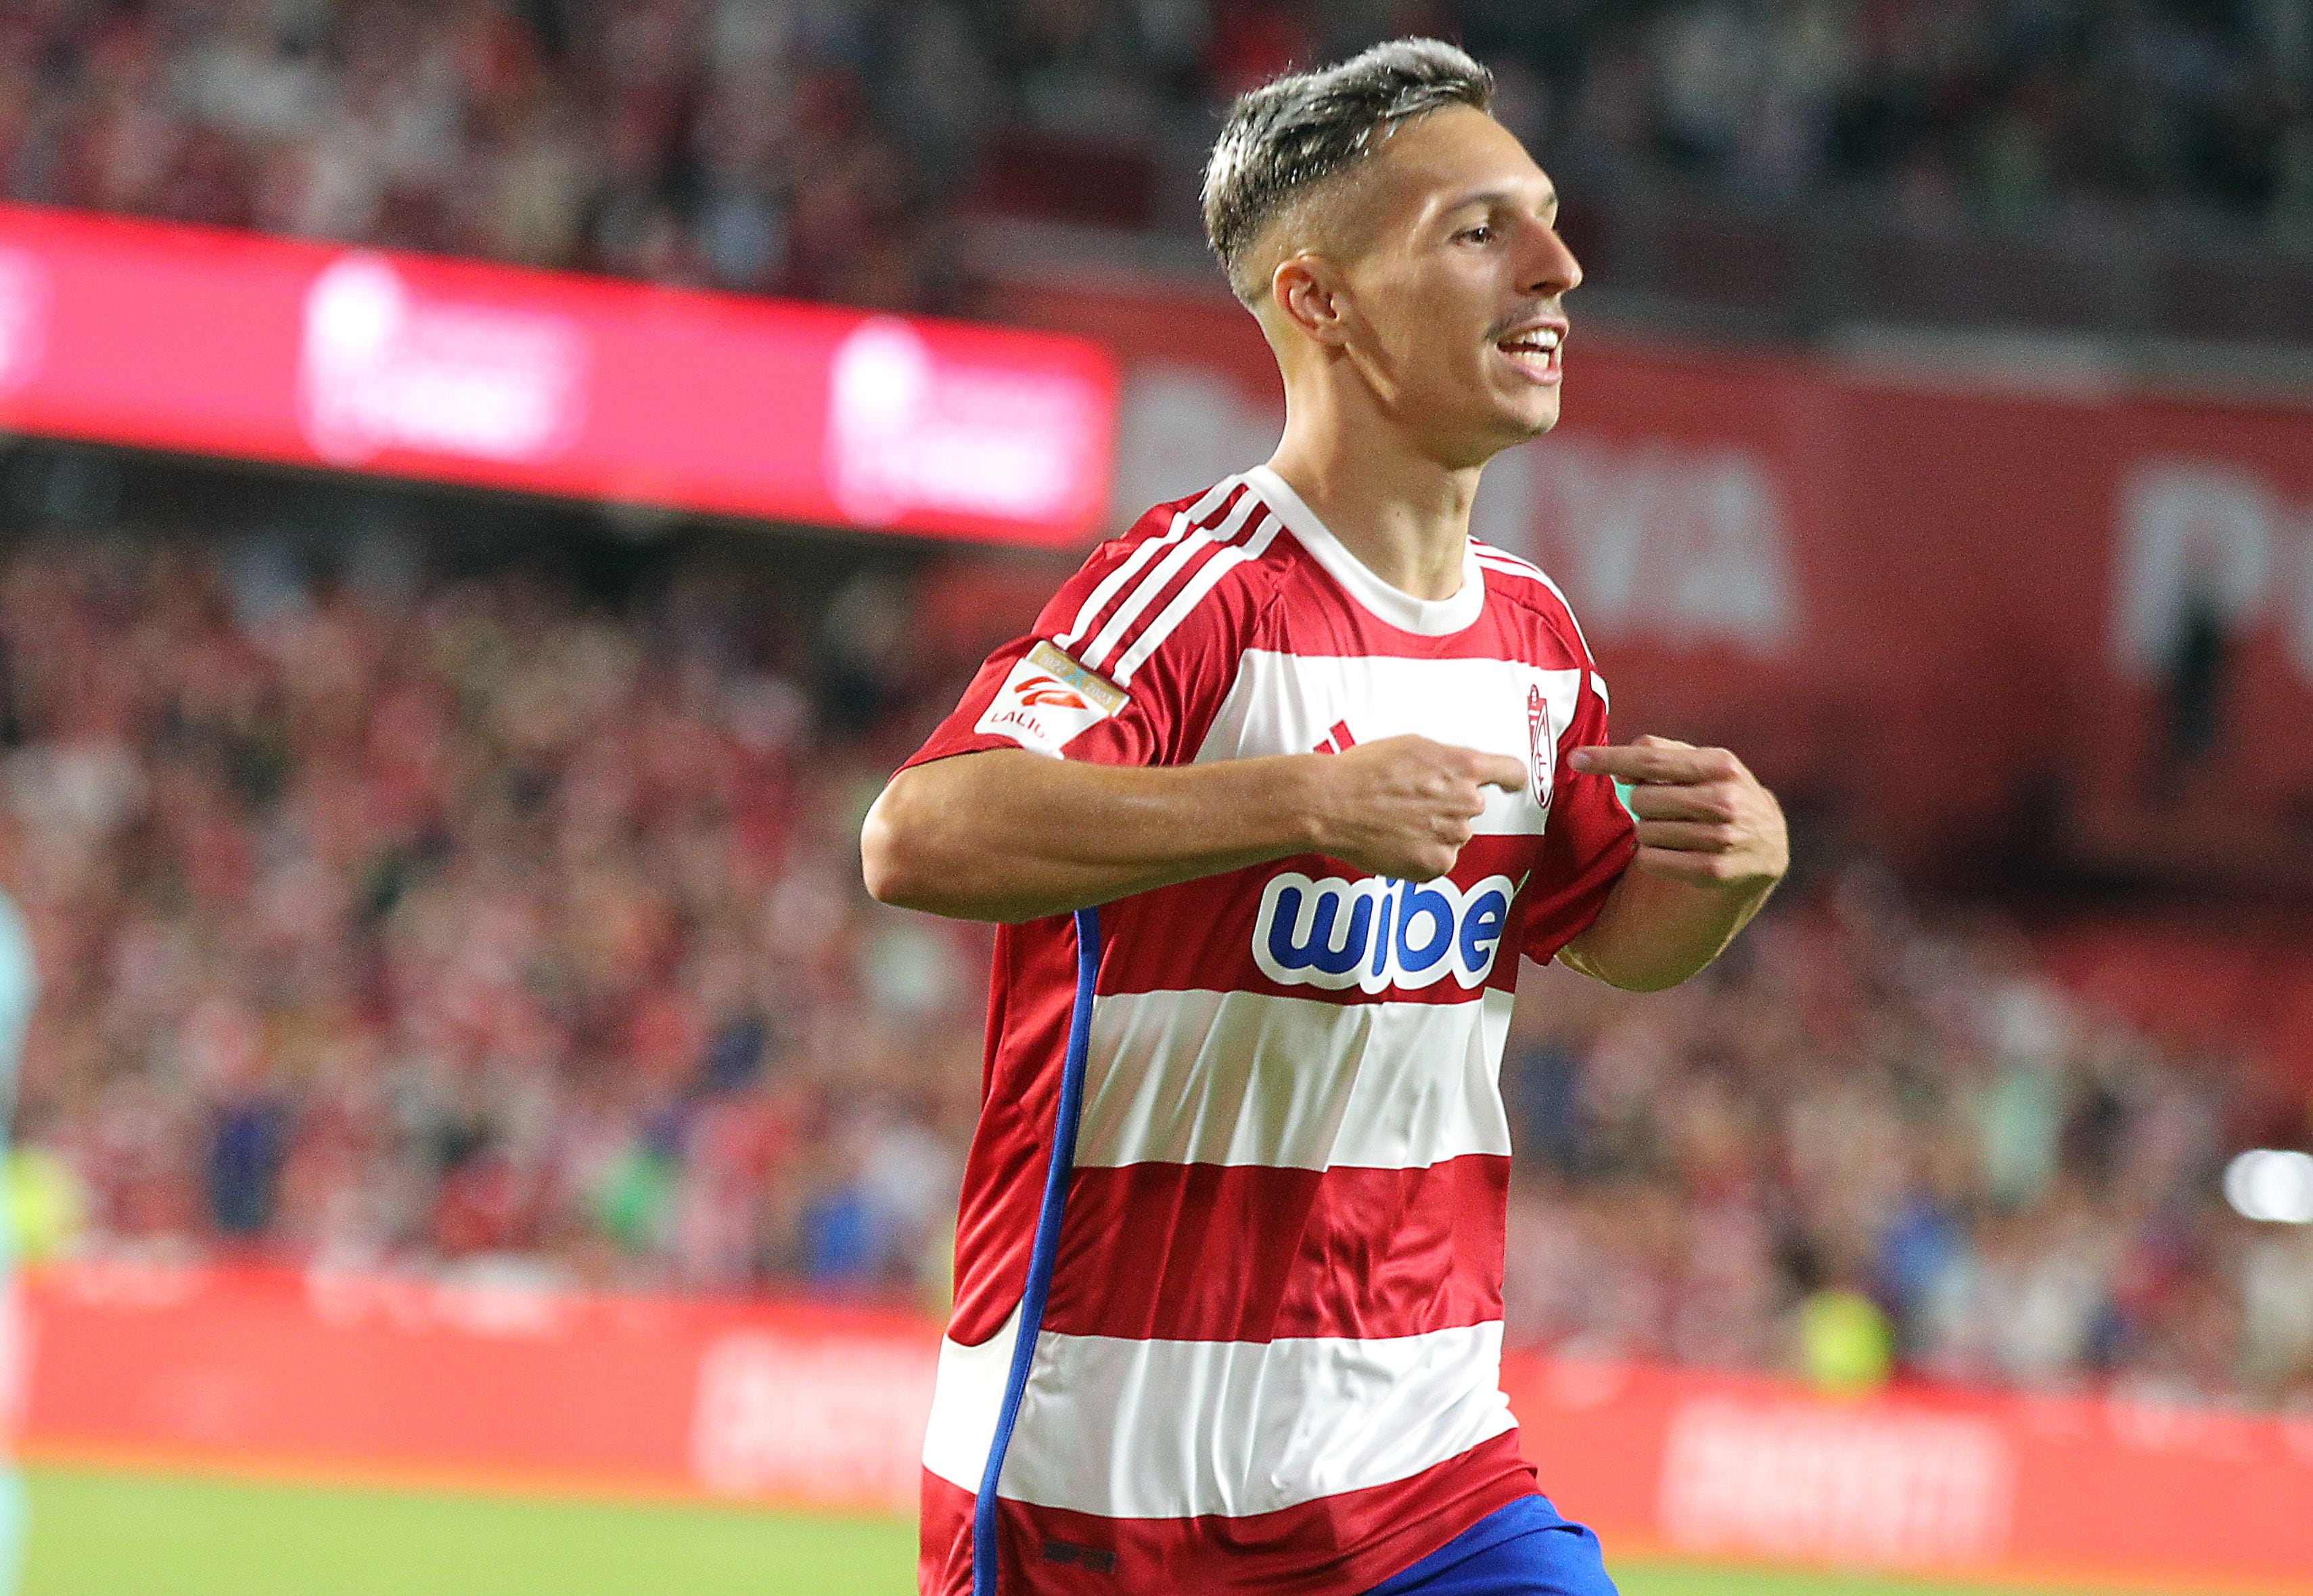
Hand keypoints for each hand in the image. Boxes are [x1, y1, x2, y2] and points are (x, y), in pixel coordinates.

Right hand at [1301, 735, 1528, 879]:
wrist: (1331, 804)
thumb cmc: (1364, 770)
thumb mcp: (1413, 746)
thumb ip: (1446, 761)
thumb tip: (1458, 773)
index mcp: (1463, 767)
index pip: (1510, 772)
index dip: (1512, 778)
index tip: (1513, 783)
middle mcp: (1466, 802)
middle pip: (1472, 805)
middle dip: (1450, 804)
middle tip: (1412, 801)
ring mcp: (1452, 836)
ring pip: (1454, 834)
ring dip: (1434, 830)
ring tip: (1396, 821)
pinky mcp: (1435, 864)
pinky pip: (1439, 860)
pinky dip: (1422, 854)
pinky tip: (1395, 841)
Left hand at [1568, 735, 1787, 890]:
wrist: (1768, 844)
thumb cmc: (1721, 793)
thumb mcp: (1704, 764)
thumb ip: (1661, 754)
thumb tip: (1621, 769)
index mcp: (1720, 765)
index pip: (1652, 761)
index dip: (1610, 760)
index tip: (1575, 759)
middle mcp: (1725, 800)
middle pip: (1642, 800)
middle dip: (1641, 804)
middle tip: (1664, 808)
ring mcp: (1722, 838)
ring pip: (1645, 833)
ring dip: (1649, 832)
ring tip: (1676, 830)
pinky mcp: (1714, 872)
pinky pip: (1652, 861)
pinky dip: (1652, 856)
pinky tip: (1676, 852)